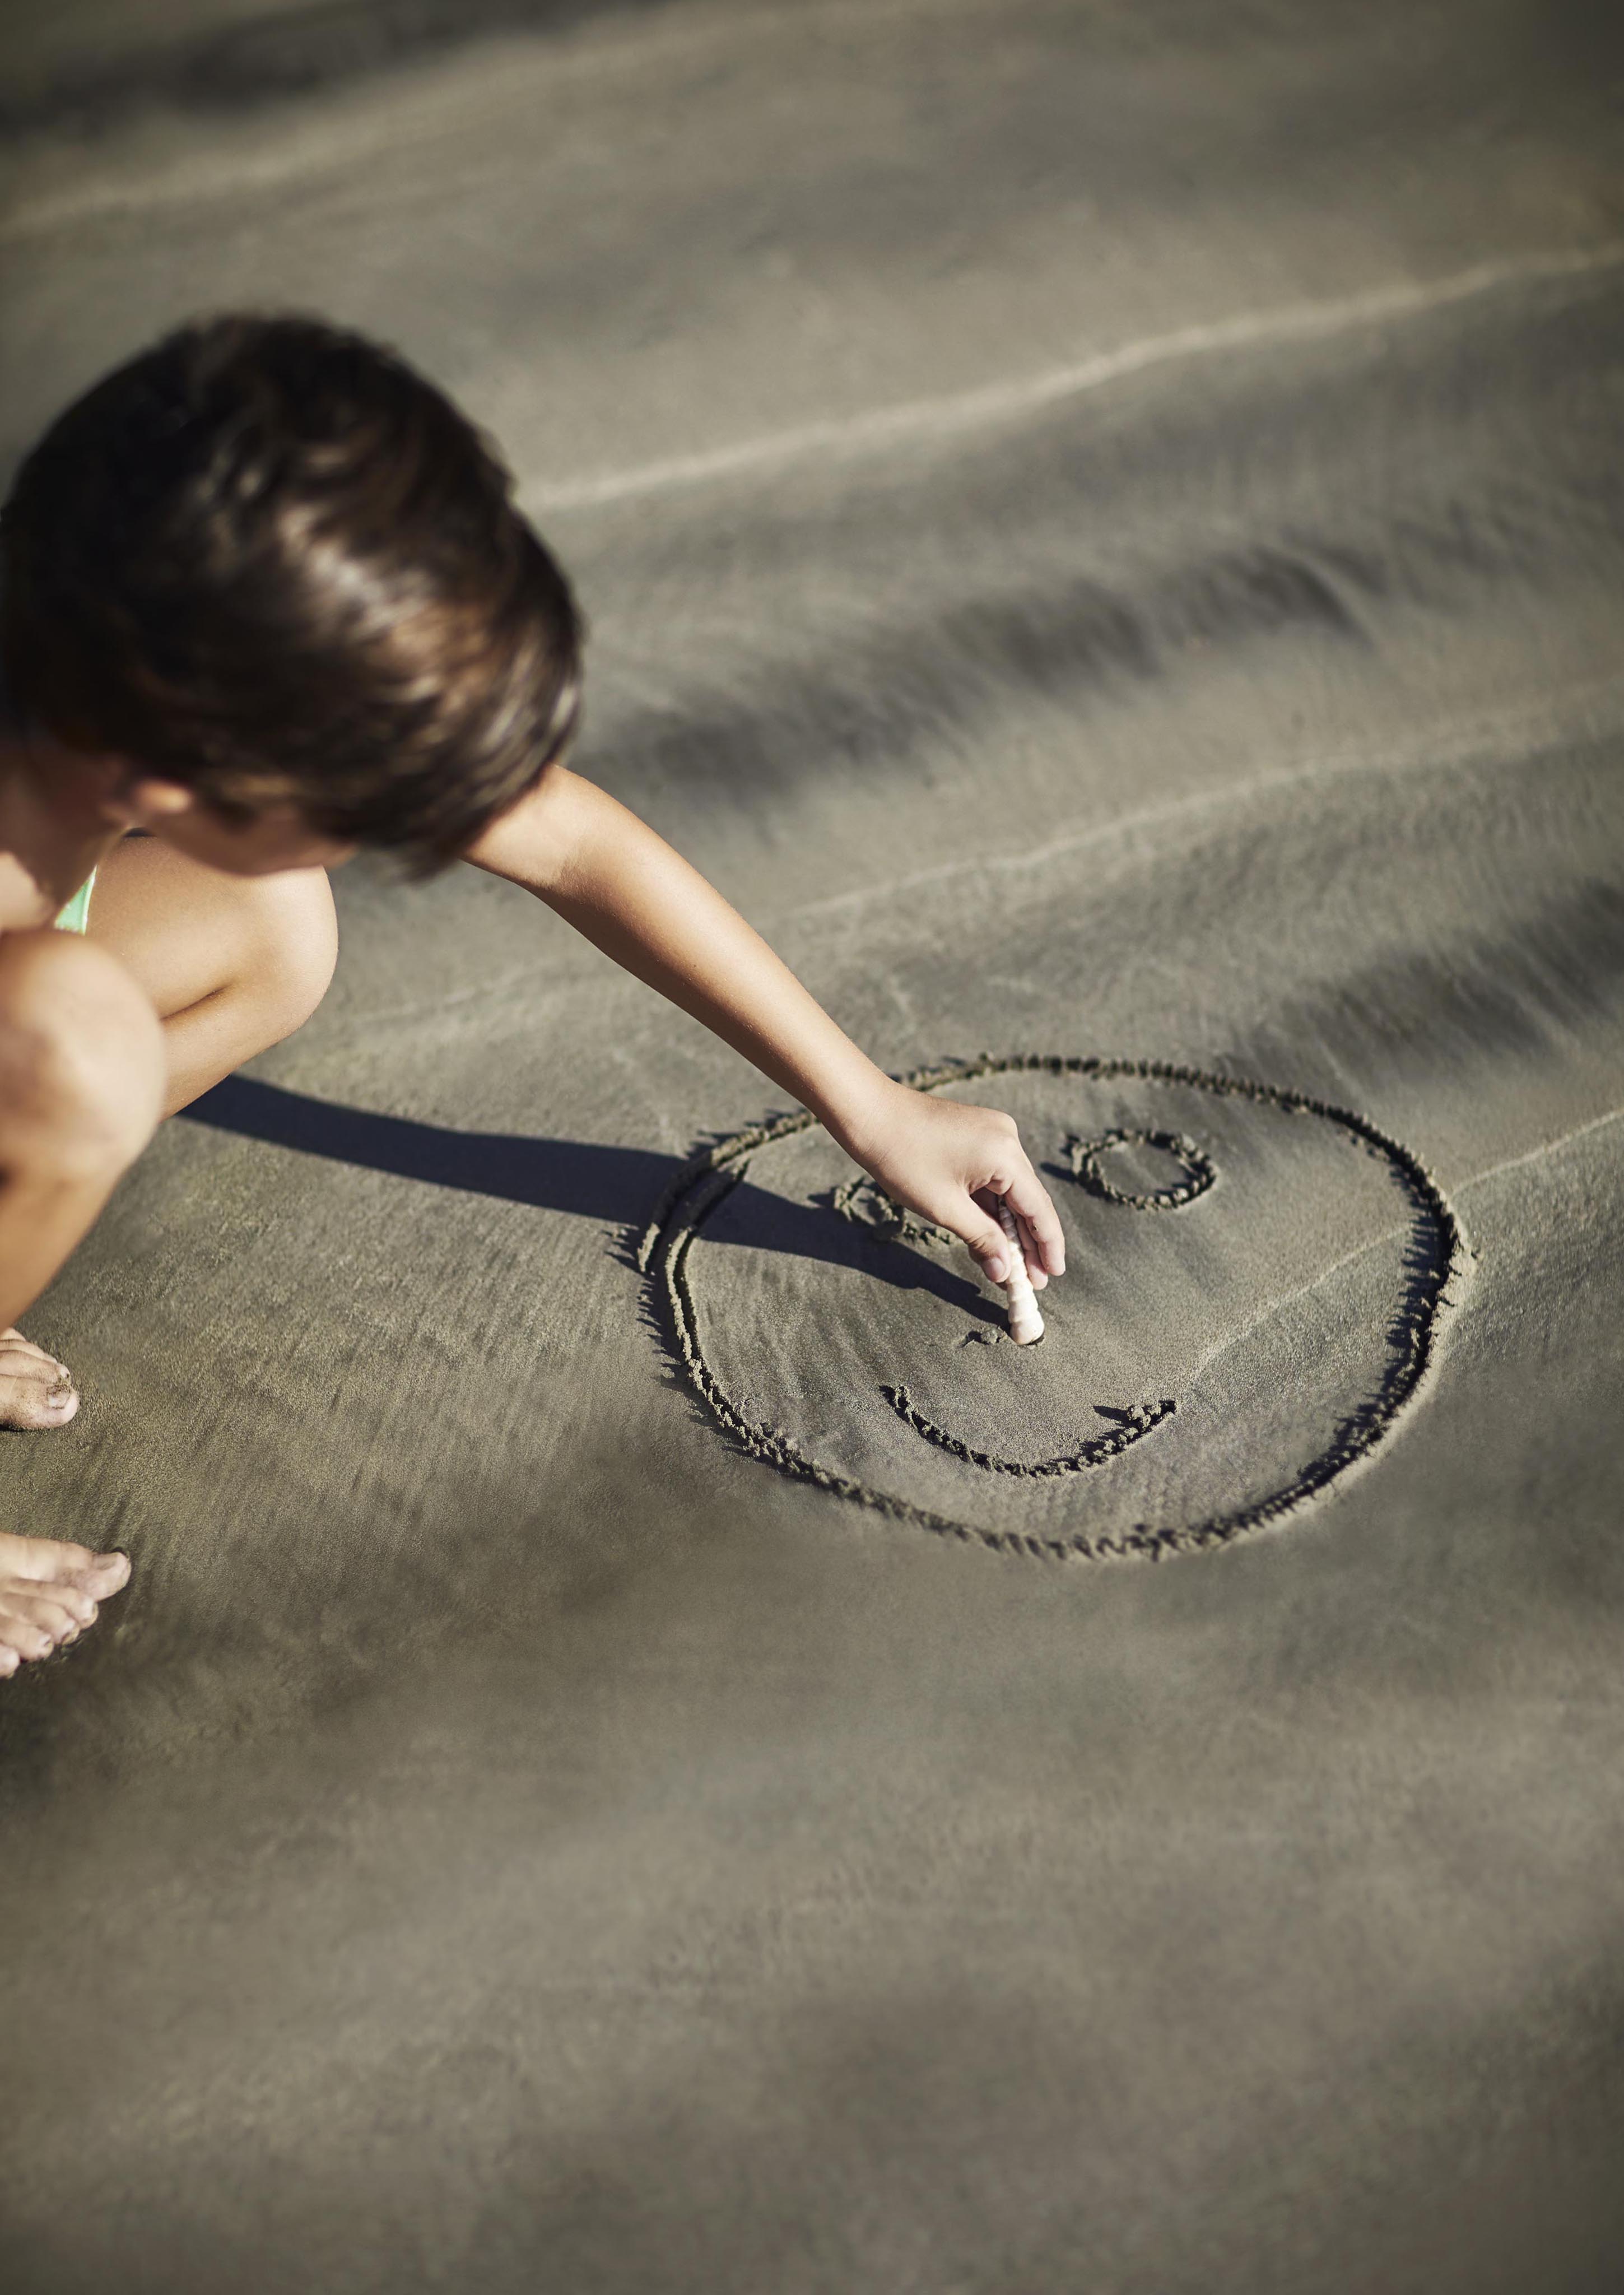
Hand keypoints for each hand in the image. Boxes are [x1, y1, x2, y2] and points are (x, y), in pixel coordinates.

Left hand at [841, 1081, 1065, 1290]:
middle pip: (1028, 1201)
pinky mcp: (978, 1135)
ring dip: (1008, 1228)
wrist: (869, 1113)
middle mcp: (1008, 1140)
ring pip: (1010, 1191)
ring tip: (1011, 1268)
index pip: (1038, 1209)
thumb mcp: (944, 1208)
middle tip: (1032, 1283)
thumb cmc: (902, 1158)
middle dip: (1028, 1244)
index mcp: (1005, 1155)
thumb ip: (981, 1240)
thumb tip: (1004, 1272)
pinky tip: (991, 1238)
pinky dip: (992, 1207)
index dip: (1048, 1246)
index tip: (1052, 1276)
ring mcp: (994, 1134)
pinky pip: (994, 1178)